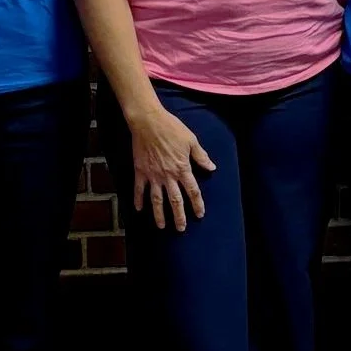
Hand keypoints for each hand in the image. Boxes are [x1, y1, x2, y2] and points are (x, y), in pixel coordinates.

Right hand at [127, 103, 214, 231]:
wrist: (148, 121)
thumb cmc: (172, 128)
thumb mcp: (191, 140)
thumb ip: (201, 156)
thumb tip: (212, 168)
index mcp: (182, 168)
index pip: (192, 191)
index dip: (197, 204)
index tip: (200, 214)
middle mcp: (168, 175)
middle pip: (175, 200)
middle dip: (179, 216)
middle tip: (181, 228)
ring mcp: (153, 175)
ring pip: (157, 199)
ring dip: (159, 214)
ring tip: (161, 226)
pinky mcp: (140, 171)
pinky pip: (139, 189)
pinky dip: (138, 200)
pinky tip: (138, 209)